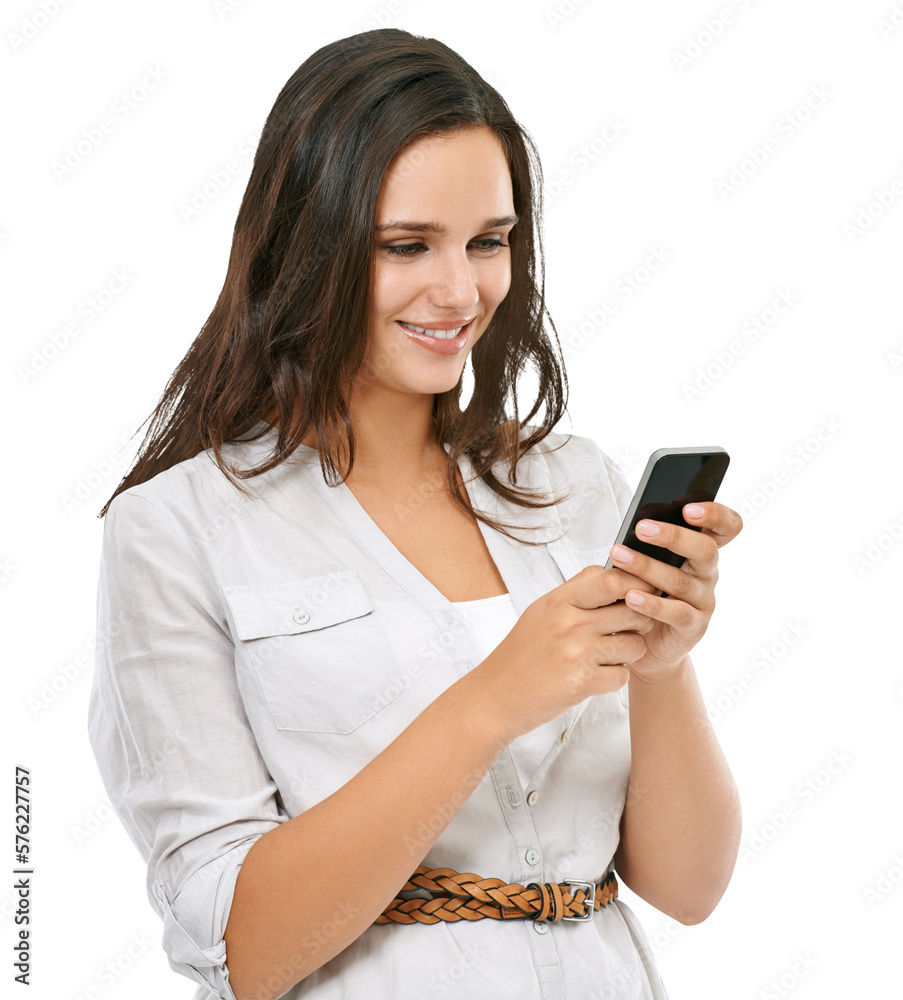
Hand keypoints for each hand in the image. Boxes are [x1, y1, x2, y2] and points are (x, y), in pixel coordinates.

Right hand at [470, 566, 657, 742]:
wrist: (496, 694)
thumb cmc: (520, 654)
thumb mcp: (541, 612)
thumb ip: (576, 593)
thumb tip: (611, 573)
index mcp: (558, 601)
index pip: (610, 579)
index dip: (633, 584)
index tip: (638, 592)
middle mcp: (569, 623)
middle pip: (632, 610)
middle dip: (640, 619)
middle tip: (630, 627)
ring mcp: (577, 653)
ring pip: (635, 644)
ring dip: (629, 652)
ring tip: (609, 655)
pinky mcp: (583, 683)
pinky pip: (623, 676)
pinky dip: (615, 678)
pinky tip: (596, 675)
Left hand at [607, 501, 742, 681]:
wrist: (645, 642)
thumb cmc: (645, 591)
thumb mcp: (648, 563)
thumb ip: (649, 544)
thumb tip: (634, 524)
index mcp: (701, 551)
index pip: (727, 527)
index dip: (716, 515)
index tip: (689, 508)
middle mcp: (708, 573)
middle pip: (704, 550)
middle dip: (672, 536)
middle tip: (641, 528)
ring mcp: (704, 601)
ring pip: (682, 581)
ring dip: (647, 566)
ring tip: (619, 555)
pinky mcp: (694, 627)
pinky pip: (676, 613)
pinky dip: (652, 604)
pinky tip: (631, 596)